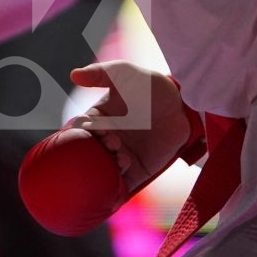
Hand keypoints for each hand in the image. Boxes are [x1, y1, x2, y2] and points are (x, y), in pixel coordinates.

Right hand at [71, 60, 193, 193]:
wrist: (183, 104)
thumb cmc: (150, 85)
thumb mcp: (123, 73)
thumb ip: (99, 73)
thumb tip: (73, 75)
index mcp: (99, 119)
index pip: (81, 130)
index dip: (83, 132)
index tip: (95, 128)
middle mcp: (107, 139)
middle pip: (89, 153)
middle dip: (95, 152)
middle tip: (113, 141)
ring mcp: (121, 155)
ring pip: (104, 170)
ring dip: (107, 167)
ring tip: (123, 157)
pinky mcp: (138, 170)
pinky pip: (122, 183)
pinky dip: (117, 183)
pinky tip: (126, 168)